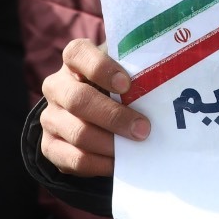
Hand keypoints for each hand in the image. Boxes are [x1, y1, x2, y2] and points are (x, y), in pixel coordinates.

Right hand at [40, 38, 150, 175]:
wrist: (91, 115)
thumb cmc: (116, 88)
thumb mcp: (123, 72)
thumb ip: (136, 73)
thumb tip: (169, 82)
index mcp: (74, 60)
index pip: (78, 54)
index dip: (101, 68)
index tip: (126, 84)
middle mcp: (56, 86)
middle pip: (79, 100)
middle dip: (114, 117)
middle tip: (143, 128)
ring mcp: (50, 117)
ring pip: (78, 133)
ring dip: (111, 143)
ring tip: (135, 147)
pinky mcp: (49, 145)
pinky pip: (74, 159)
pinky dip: (100, 164)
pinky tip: (119, 162)